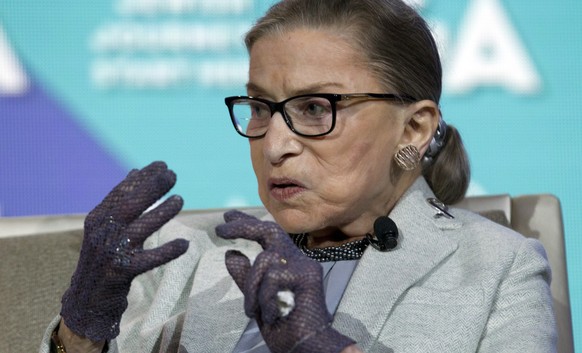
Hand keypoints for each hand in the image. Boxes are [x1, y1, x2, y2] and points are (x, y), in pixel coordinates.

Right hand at [60, 161, 188, 340]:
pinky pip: (148, 260)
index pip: (121, 192)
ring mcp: (109, 252)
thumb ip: (121, 202)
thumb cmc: (105, 258)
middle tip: (173, 175)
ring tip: (180, 200)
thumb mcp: (108, 228)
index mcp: (97, 219)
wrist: (88, 300)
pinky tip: (184, 244)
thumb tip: (135, 172)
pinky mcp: (120, 272)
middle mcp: (101, 233)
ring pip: (139, 228)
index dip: (142, 177)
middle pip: (128, 205)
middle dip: (151, 187)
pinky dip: (166, 251)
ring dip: (161, 213)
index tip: (162, 165)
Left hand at [215, 210, 354, 352]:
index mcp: (289, 264)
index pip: (268, 235)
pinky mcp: (308, 277)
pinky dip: (264, 299)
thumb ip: (246, 276)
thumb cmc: (285, 327)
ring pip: (264, 261)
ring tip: (253, 311)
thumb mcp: (257, 299)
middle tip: (220, 228)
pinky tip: (271, 315)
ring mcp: (306, 267)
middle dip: (244, 227)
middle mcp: (300, 260)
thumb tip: (230, 253)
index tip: (227, 216)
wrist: (307, 349)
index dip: (247, 224)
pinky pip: (272, 278)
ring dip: (251, 289)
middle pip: (270, 231)